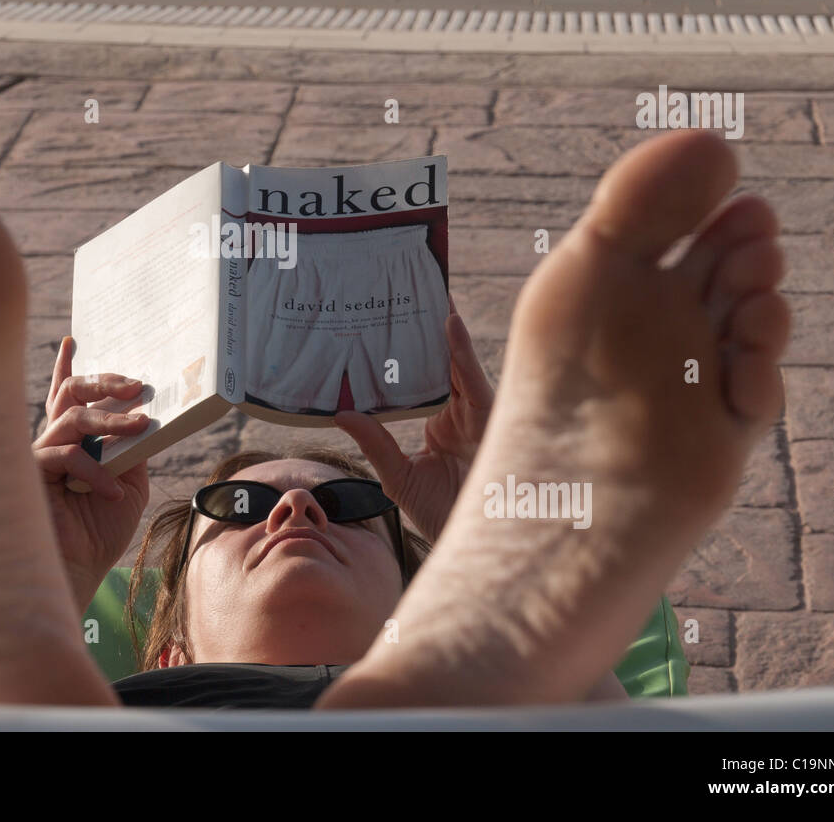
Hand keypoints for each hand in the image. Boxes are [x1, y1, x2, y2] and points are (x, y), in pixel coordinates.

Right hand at [35, 336, 151, 606]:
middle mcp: (51, 443)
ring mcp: (37, 456)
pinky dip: (94, 469)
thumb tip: (139, 420)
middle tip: (137, 384)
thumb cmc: (97, 534)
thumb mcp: (128, 486)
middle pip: (70, 394)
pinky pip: (65, 454)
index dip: (67, 368)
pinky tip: (111, 490)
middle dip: (104, 381)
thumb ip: (131, 451)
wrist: (77, 574)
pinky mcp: (28, 473)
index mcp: (72, 444)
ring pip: (72, 417)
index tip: (72, 339)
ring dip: (112, 418)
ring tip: (141, 425)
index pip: (67, 398)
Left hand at [334, 295, 493, 543]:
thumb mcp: (398, 476)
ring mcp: (478, 413)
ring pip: (459, 362)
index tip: (392, 317)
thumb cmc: (442, 514)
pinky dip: (462, 351)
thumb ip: (375, 443)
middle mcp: (462, 412)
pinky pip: (475, 378)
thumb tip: (341, 413)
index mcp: (442, 422)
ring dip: (445, 328)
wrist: (479, 545)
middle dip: (431, 328)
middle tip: (411, 289)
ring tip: (429, 292)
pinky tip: (449, 324)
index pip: (425, 377)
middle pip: (444, 361)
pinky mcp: (492, 418)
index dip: (413, 348)